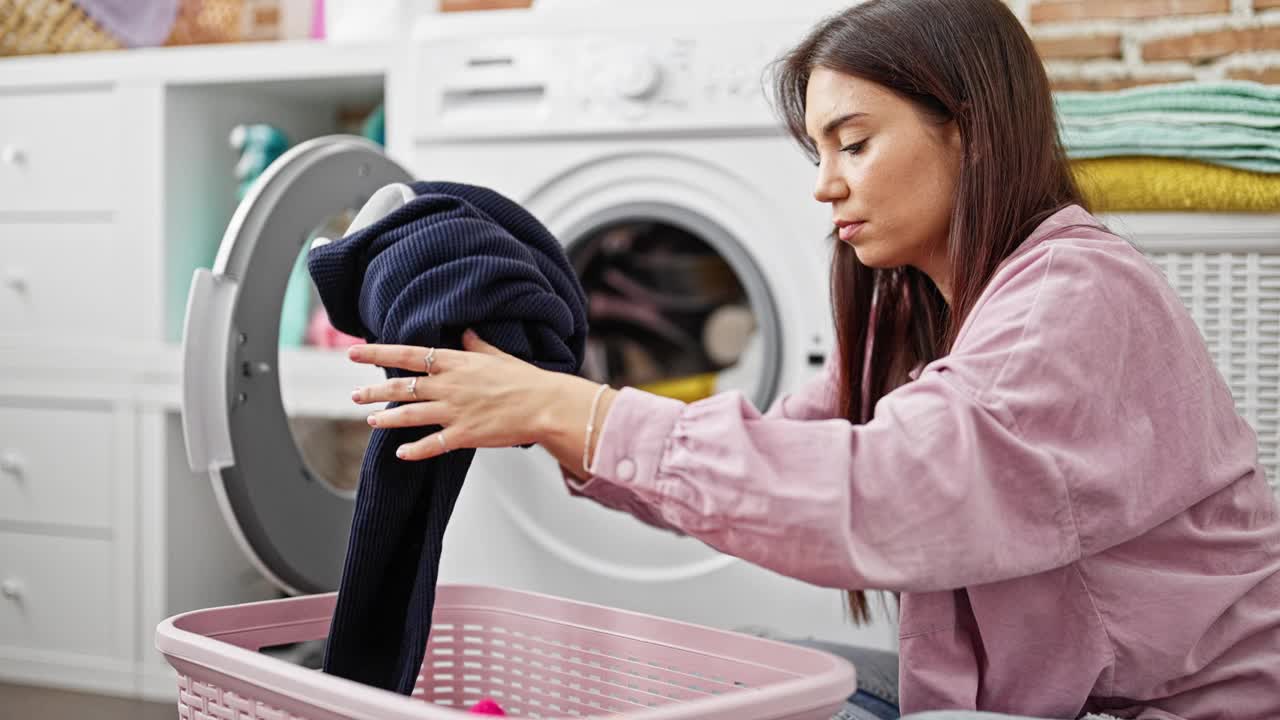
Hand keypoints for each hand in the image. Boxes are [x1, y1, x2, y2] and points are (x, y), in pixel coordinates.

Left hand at [349, 330, 614, 465]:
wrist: (545, 404)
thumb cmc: (525, 379)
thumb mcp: (497, 355)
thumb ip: (476, 345)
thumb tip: (465, 333)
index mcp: (455, 362)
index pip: (407, 355)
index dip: (377, 353)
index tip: (353, 352)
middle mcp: (448, 385)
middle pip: (401, 387)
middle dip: (374, 391)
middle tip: (354, 395)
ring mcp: (454, 411)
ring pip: (409, 414)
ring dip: (387, 418)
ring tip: (370, 420)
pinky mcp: (464, 434)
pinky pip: (432, 444)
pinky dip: (414, 450)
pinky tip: (400, 453)